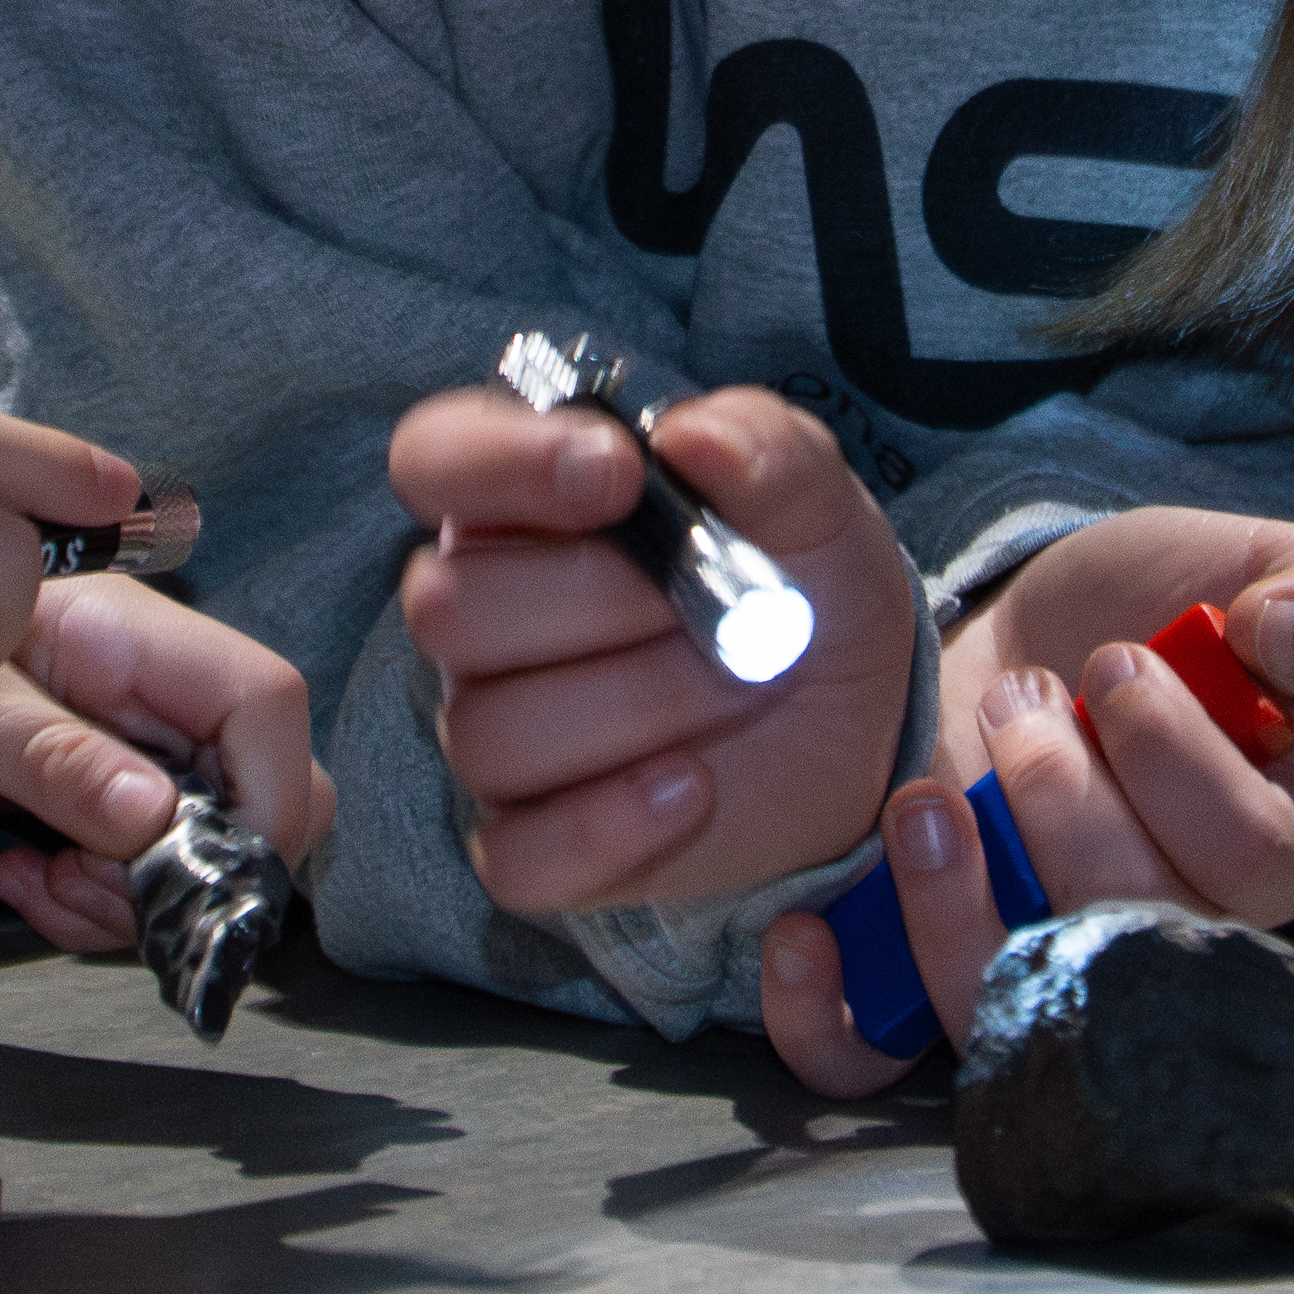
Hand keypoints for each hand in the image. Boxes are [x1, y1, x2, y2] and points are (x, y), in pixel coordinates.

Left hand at [0, 570, 329, 960]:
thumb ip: (58, 758)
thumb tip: (155, 817)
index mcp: (138, 638)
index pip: (266, 703)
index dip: (264, 799)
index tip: (197, 877)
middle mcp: (167, 690)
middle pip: (268, 786)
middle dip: (192, 869)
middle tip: (90, 887)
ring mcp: (154, 745)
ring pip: (216, 846)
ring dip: (134, 898)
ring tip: (42, 885)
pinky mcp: (126, 792)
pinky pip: (157, 869)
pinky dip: (103, 902)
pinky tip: (28, 882)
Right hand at [391, 377, 925, 913]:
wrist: (861, 714)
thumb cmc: (805, 582)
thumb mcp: (815, 497)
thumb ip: (765, 448)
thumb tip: (694, 437)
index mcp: (523, 500)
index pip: (432, 456)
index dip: (500, 465)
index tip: (617, 477)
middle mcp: (484, 613)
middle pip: (449, 608)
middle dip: (609, 605)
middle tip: (731, 608)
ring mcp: (499, 728)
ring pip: (491, 732)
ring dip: (640, 706)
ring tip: (743, 684)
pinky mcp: (537, 838)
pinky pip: (519, 855)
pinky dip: (608, 825)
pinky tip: (693, 786)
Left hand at [752, 507, 1293, 1093]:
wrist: (1004, 628)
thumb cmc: (1141, 610)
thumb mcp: (1248, 570)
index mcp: (1260, 853)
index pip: (1251, 863)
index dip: (1176, 762)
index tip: (1113, 665)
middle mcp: (1156, 943)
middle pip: (1133, 941)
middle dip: (1065, 807)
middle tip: (1020, 703)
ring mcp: (1034, 973)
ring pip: (1014, 1009)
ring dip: (956, 904)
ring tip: (925, 798)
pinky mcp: (917, 987)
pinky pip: (877, 1058)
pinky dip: (833, 1013)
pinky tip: (807, 933)